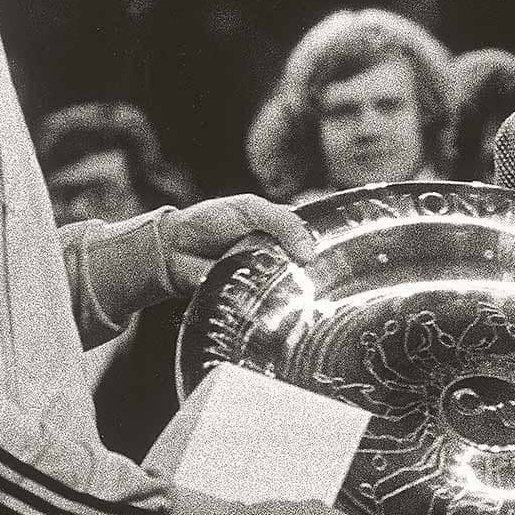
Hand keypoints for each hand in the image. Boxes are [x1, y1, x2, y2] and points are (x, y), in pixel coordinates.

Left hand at [155, 194, 317, 297]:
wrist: (174, 249)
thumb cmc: (210, 221)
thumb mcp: (251, 209)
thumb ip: (283, 223)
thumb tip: (309, 254)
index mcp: (281, 231)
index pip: (314, 240)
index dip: (329, 247)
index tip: (340, 256)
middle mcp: (277, 256)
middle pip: (307, 268)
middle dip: (314, 274)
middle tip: (324, 279)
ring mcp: (265, 278)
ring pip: (291, 288)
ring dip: (294, 290)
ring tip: (299, 291)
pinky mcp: (252, 300)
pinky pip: (270, 305)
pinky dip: (274, 305)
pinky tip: (281, 304)